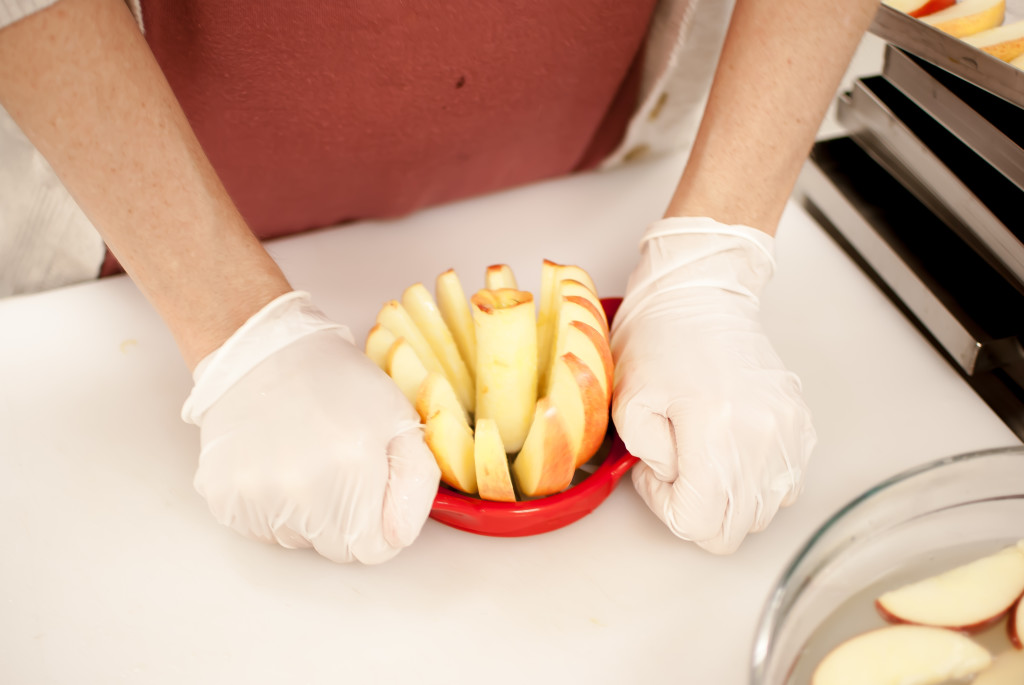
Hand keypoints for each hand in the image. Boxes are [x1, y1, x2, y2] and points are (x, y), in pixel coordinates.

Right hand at [181, 291, 440, 563]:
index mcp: (354, 470)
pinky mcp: (224, 498)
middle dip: (345, 520)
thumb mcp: (401, 418)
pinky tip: (274, 464)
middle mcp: (302, 491)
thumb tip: (398, 536)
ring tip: (303, 459)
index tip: (372, 489)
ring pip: (298, 541)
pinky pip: (260, 529)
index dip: (380, 521)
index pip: (375, 549)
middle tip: (337, 469)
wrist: (265, 352)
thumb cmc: (338, 383)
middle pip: (336, 549)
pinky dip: (271, 506)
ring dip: (306, 514)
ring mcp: (257, 497)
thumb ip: (416, 482)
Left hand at [610, 217, 814, 553]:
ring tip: (702, 452)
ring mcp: (789, 432)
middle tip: (675, 467)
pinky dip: (756, 479)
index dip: (666, 507)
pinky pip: (785, 483)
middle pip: (734, 530)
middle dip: (697, 510)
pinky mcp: (802, 425)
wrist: (701, 294)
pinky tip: (729, 446)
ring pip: (763, 512)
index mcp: (714, 431)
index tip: (654, 474)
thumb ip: (649, 459)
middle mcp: (762, 436)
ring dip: (727, 497)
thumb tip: (676, 481)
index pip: (698, 523)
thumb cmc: (659, 339)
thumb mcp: (628, 403)